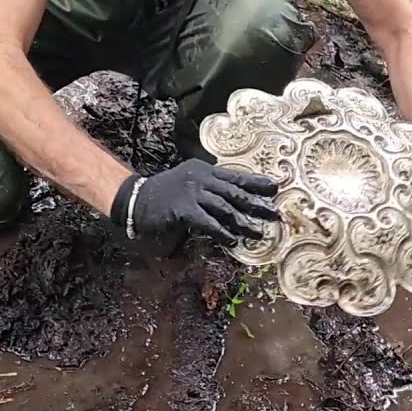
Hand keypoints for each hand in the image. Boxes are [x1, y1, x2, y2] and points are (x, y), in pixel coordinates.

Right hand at [110, 159, 280, 247]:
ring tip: (257, 233)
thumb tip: (234, 203)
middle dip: (256, 204)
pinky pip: (208, 222)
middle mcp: (201, 178)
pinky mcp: (184, 209)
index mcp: (205, 170)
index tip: (275, 189)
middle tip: (274, 214)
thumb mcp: (190, 184)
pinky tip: (232, 241)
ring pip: (225, 208)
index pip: (236, 176)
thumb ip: (210, 189)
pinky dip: (222, 232)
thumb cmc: (165, 194)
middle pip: (235, 192)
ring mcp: (192, 192)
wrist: (136, 199)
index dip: (256, 183)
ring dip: (243, 222)